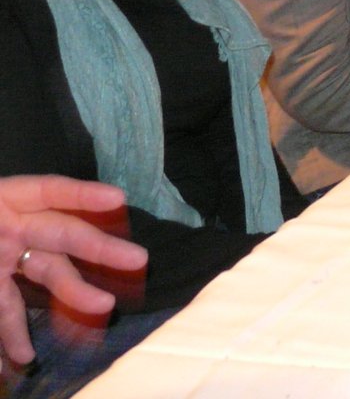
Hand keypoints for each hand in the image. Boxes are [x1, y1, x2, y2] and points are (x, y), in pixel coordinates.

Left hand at [0, 176, 147, 365]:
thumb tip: (12, 271)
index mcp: (0, 200)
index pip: (49, 192)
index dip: (83, 195)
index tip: (118, 201)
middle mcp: (8, 226)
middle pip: (60, 235)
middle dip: (98, 250)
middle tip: (137, 261)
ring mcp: (0, 257)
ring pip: (44, 275)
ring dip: (71, 295)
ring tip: (100, 312)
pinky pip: (5, 309)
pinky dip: (13, 332)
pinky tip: (19, 356)